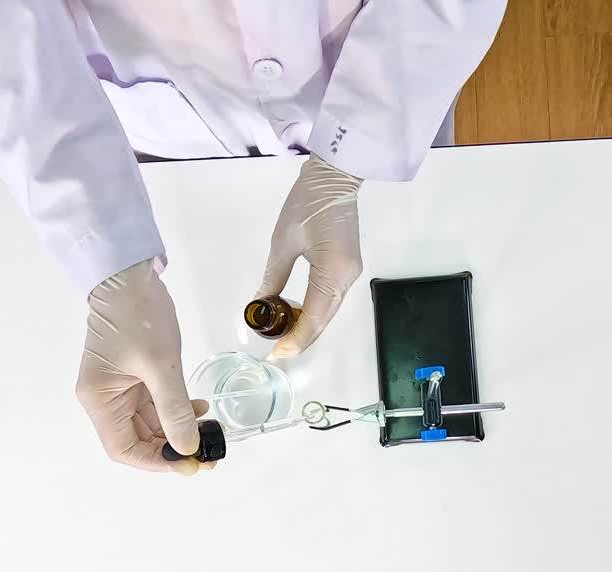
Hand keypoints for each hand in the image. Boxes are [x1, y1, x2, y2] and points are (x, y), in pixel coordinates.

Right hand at [76, 258, 208, 474]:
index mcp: (99, 399)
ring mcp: (119, 388)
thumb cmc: (137, 316)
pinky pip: (154, 405)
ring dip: (178, 430)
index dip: (156, 462)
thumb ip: (174, 409)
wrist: (129, 276)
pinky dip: (176, 411)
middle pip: (137, 440)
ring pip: (150, 424)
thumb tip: (187, 447)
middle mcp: (104, 399)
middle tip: (209, 451)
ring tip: (209, 430)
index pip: (123, 449)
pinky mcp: (134, 377)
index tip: (188, 463)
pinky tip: (199, 407)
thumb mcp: (160, 365)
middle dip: (172, 448)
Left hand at [256, 154, 362, 358]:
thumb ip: (273, 278)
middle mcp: (347, 277)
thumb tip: (259, 304)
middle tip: (278, 351)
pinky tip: (300, 316)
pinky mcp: (350, 268)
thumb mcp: (283, 242)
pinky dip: (317, 313)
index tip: (277, 353)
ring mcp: (352, 274)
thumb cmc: (307, 203)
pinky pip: (333, 299)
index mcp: (332, 270)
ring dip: (309, 327)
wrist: (335, 178)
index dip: (295, 339)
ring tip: (285, 337)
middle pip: (324, 319)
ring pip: (330, 312)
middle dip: (302, 338)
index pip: (313, 317)